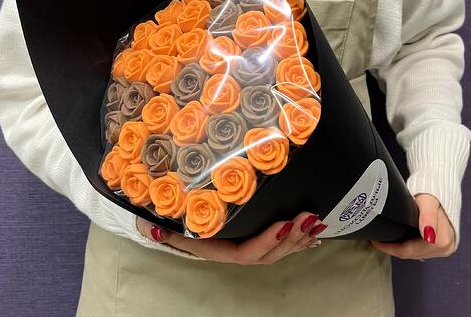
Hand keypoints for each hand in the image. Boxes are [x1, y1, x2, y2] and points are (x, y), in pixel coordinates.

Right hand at [137, 212, 327, 263]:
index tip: (284, 224)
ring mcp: (249, 247)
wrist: (180, 230)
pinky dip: (299, 241)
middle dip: (291, 238)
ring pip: (278, 250)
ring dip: (299, 239)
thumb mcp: (172, 229)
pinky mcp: (256, 239)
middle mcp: (238, 251)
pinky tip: (315, 235)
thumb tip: (154, 229)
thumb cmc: (178, 227)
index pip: (248, 252)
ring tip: (316, 223)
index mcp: (222, 250)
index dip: (267, 241)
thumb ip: (166, 231)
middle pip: (269, 253)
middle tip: (308, 217)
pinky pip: (281, 245)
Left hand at [371, 193, 455, 259]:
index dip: (391, 248)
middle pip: (412, 254)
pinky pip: (419, 251)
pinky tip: (398, 240)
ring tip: (384, 240)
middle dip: (392, 249)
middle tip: (376, 241)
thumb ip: (429, 217)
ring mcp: (444, 248)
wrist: (440, 189)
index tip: (377, 242)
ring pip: (415, 254)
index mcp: (442, 240)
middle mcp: (445, 247)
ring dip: (399, 249)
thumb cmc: (432, 194)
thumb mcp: (428, 202)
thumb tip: (429, 236)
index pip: (410, 251)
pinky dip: (408, 247)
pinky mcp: (441, 247)